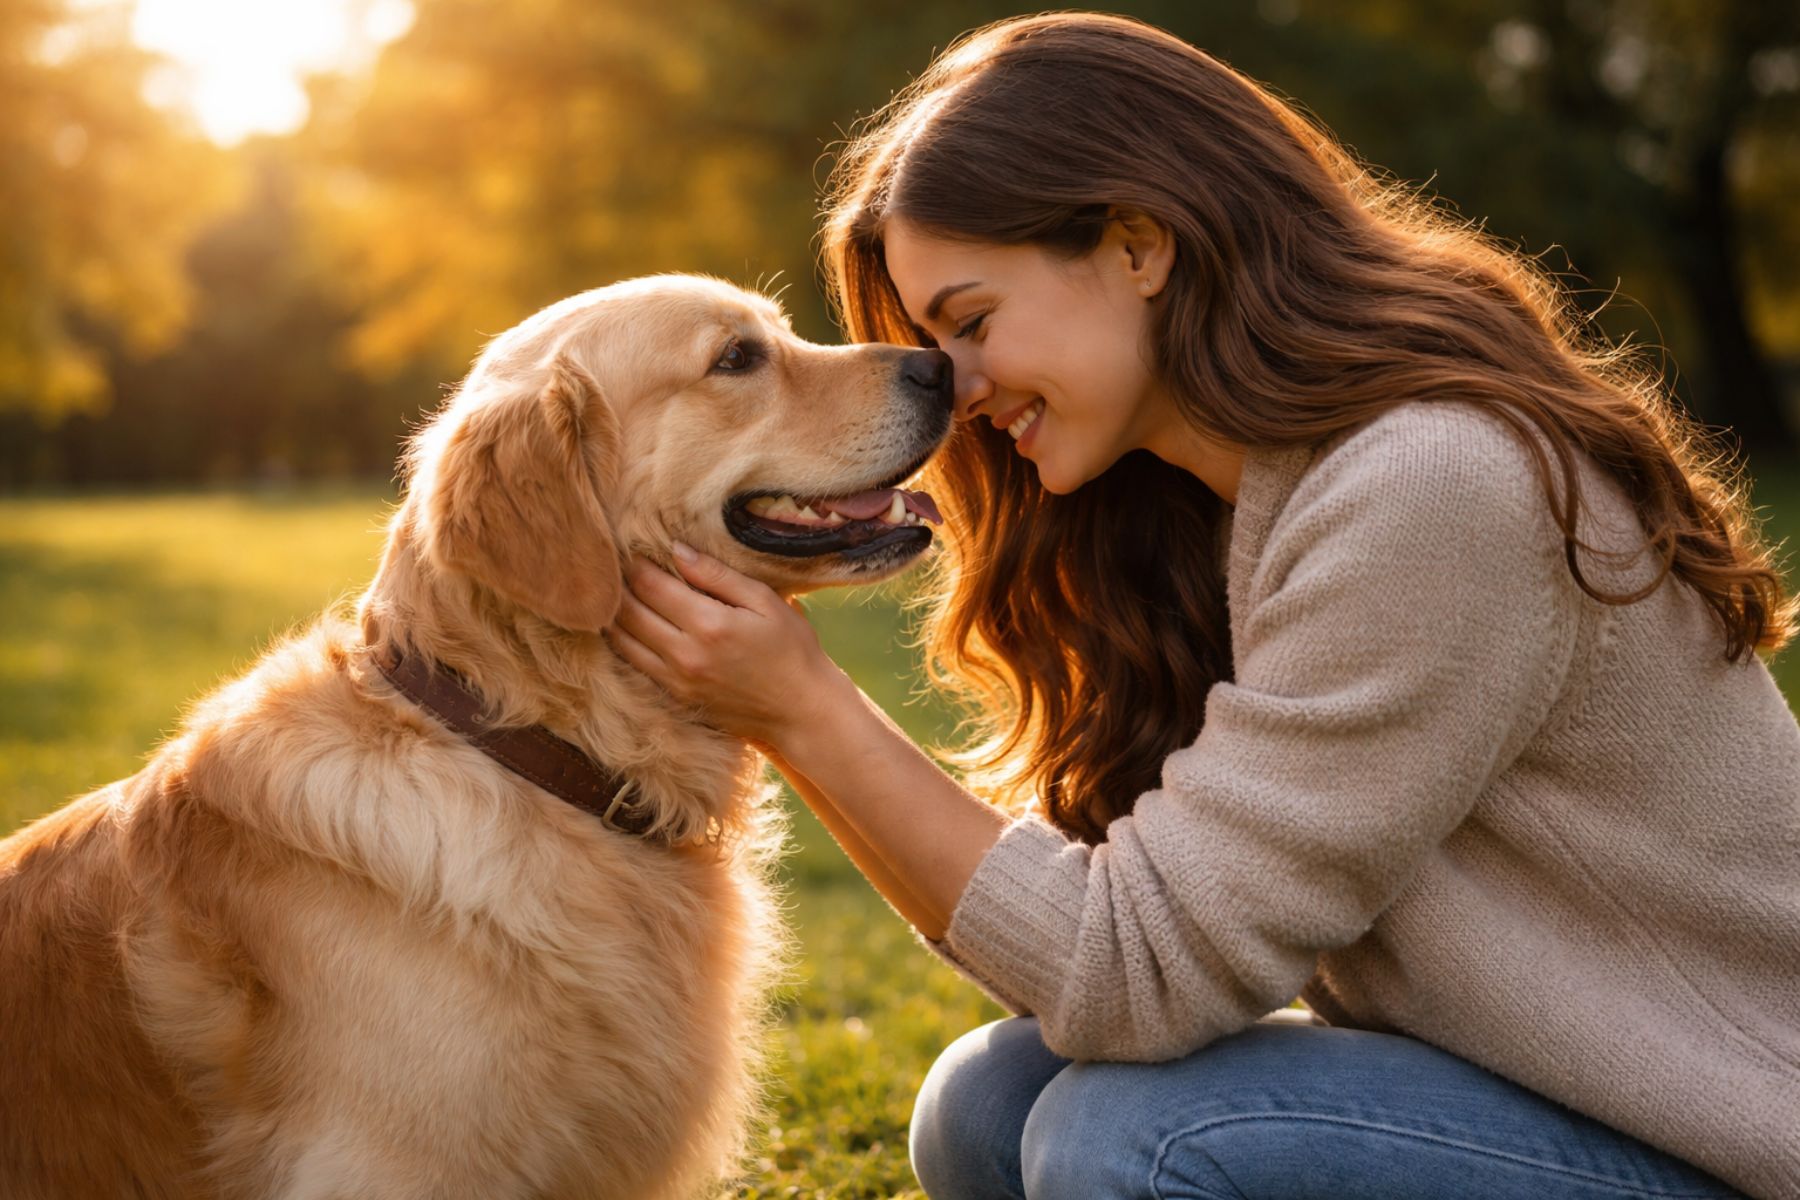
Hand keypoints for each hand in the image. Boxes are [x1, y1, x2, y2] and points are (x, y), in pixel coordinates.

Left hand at [608, 542, 842, 748]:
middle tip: (617, 565)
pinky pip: (634, 665)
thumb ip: (718, 575)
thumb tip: (676, 549)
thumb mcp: (765, 601)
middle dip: (618, 585)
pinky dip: (624, 642)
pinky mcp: (676, 698)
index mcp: (709, 624)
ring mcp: (677, 680)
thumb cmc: (792, 649)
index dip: (635, 562)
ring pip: (623, 640)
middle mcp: (685, 654)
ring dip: (614, 614)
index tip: (632, 547)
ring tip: (616, 592)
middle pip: (628, 611)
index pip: (650, 585)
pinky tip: (627, 626)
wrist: (801, 710)